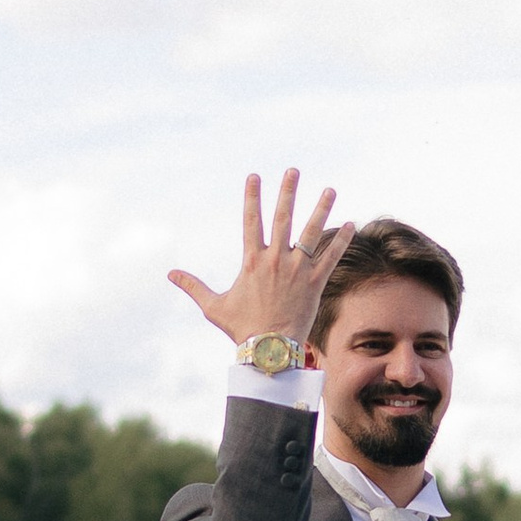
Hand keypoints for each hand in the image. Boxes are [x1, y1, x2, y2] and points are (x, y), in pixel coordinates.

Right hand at [170, 171, 355, 355]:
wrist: (269, 349)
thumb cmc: (241, 329)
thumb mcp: (213, 306)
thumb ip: (193, 286)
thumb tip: (170, 274)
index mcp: (252, 261)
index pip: (250, 221)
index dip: (252, 197)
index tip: (254, 176)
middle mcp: (275, 260)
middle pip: (283, 218)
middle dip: (288, 192)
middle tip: (293, 171)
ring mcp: (297, 270)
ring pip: (312, 233)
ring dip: (321, 209)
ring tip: (330, 190)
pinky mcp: (315, 283)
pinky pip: (331, 258)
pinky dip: (341, 241)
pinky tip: (351, 224)